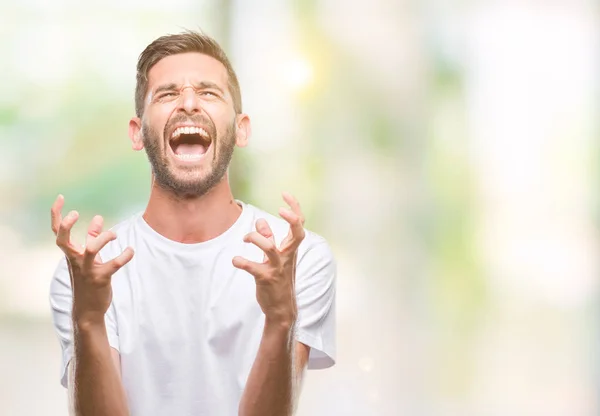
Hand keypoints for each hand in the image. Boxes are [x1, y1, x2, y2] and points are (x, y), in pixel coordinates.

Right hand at [51, 194, 133, 325]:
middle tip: (76, 213)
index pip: (57, 232)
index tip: (60, 197)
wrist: (88, 310)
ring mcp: (87, 270)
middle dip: (66, 225)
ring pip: (90, 250)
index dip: (56, 214)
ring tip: (115, 234)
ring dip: (102, 239)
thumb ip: (92, 238)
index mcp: (71, 254)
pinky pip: (113, 265)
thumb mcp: (88, 258)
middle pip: (62, 240)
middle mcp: (75, 260)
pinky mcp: (101, 279)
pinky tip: (130, 250)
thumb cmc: (88, 280)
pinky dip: (124, 256)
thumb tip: (98, 219)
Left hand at [232, 192, 305, 326]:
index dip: (295, 208)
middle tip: (280, 210)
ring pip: (270, 248)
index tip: (285, 194)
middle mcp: (287, 256)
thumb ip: (268, 239)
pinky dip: (242, 262)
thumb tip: (261, 222)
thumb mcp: (275, 258)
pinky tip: (235, 260)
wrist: (281, 308)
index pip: (299, 225)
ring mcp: (277, 267)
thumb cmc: (278, 279)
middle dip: (292, 219)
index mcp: (290, 249)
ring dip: (255, 239)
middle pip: (297, 234)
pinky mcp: (266, 279)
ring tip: (245, 238)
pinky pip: (253, 267)